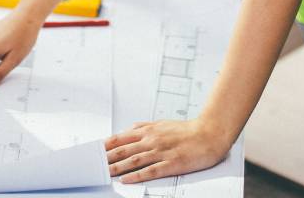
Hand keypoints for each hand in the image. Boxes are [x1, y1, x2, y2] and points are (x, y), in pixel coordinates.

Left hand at [105, 118, 232, 182]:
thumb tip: (128, 130)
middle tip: (94, 164)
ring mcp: (161, 152)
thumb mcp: (162, 124)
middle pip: (124, 149)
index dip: (106, 145)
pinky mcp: (171, 163)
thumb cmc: (186, 131)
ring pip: (134, 160)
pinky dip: (136, 176)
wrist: (209, 134)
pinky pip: (150, 171)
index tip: (94, 151)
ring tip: (105, 173)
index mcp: (149, 130)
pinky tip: (127, 180)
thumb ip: (145, 127)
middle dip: (107, 158)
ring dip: (117, 167)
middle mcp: (152, 140)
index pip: (121, 137)